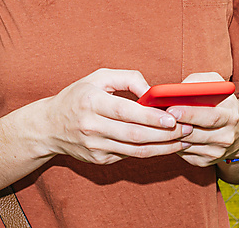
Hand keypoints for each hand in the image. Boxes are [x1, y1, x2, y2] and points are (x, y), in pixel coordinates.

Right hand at [40, 68, 190, 164]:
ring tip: (184, 140)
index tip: (173, 118)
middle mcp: (92, 126)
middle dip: (165, 134)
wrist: (49, 126)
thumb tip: (153, 91)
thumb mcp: (98, 77)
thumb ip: (128, 78)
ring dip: (163, 147)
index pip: (126, 112)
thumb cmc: (79, 96)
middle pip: (135, 135)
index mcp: (91, 102)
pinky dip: (150, 152)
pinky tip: (165, 146)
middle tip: (188, 129)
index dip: (151, 117)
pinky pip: (129, 156)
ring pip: (136, 151)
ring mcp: (95, 146)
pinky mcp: (99, 160)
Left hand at [167, 72, 238, 166]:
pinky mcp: (205, 162)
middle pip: (196, 134)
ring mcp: (216, 152)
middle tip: (160, 117)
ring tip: (160, 123)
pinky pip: (184, 153)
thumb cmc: (222, 102)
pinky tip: (169, 133)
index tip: (172, 109)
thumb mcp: (217, 86)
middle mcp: (226, 137)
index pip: (210, 117)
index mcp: (231, 116)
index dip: (190, 114)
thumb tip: (176, 89)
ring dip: (171, 134)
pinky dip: (173, 143)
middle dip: (176, 126)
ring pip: (187, 144)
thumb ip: (199, 82)